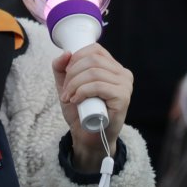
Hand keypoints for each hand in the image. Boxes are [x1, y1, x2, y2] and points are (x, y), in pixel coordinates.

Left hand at [52, 44, 132, 172]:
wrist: (88, 136)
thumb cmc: (81, 110)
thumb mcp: (67, 85)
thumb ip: (62, 68)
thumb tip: (66, 53)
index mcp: (113, 67)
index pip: (95, 49)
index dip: (77, 57)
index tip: (67, 73)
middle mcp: (123, 74)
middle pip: (93, 60)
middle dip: (73, 73)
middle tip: (65, 90)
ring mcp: (125, 85)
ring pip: (94, 72)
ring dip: (74, 84)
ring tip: (68, 97)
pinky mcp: (122, 98)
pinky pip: (98, 86)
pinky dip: (82, 91)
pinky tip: (76, 100)